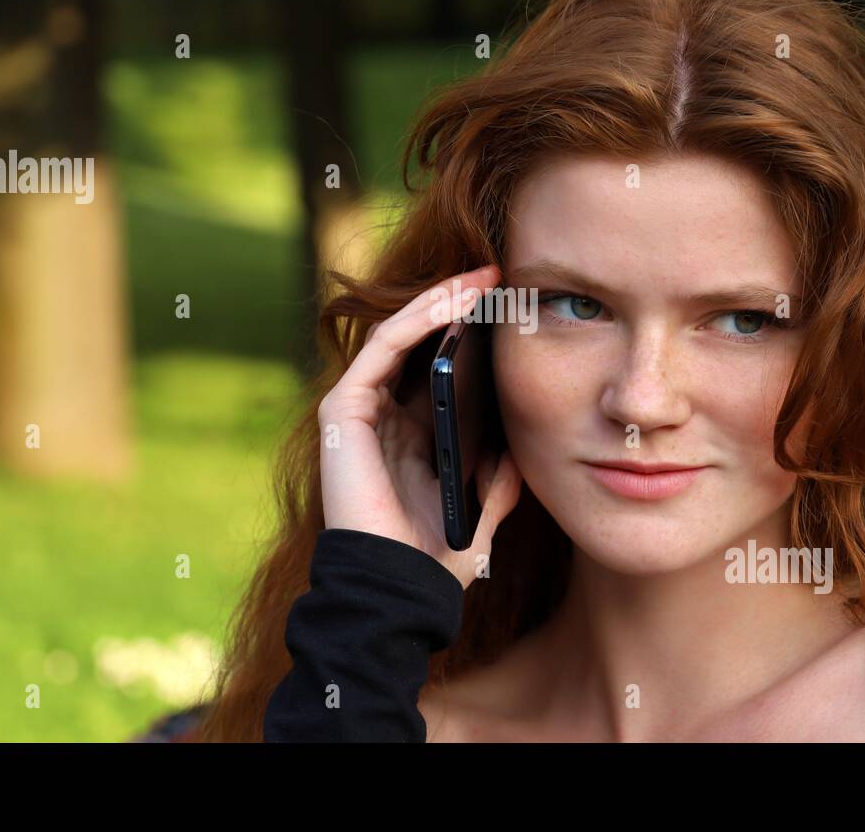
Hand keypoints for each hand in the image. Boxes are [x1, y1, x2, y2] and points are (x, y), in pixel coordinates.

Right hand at [316, 264, 522, 589]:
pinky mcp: (344, 412)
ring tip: (481, 279)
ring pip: (400, 335)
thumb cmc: (435, 558)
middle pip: (418, 343)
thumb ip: (497, 482)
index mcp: (410, 436)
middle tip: (498, 275)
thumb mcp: (481, 509)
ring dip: (440, 301)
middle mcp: (382, 418)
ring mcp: (359, 412)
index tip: (512, 305)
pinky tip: (452, 304)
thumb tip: (521, 449)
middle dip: (457, 303)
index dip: (469, 332)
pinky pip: (382, 349)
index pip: (436, 365)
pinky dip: (416, 321)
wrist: (402, 589)